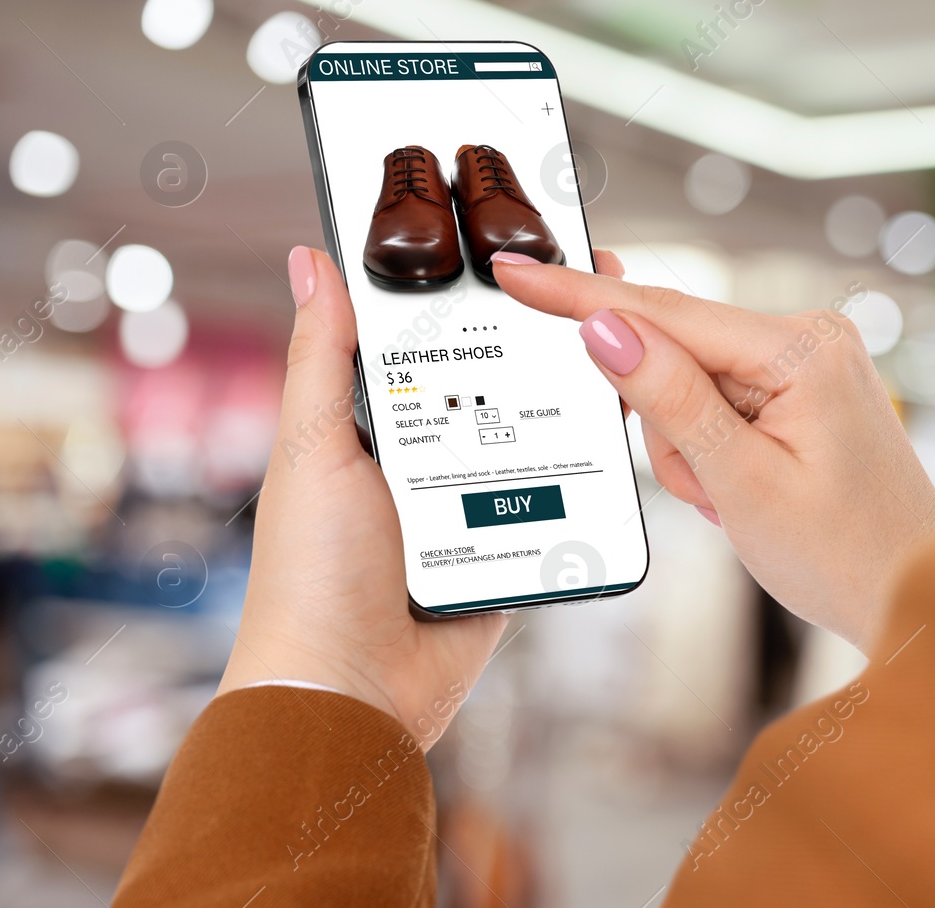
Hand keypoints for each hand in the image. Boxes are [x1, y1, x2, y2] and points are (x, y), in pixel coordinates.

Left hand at [216, 246, 625, 745]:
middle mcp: (425, 456)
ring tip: (625, 343)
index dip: (468, 289)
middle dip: (540, 334)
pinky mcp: (511, 544)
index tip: (514, 240)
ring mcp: (472, 502)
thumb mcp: (312, 448)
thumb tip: (308, 257)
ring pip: (534, 431)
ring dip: (573, 396)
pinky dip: (586, 468)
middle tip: (597, 282)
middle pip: (494, 377)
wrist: (354, 693)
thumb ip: (322, 357)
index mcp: (373, 423)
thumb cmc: (312, 574)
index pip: (428, 337)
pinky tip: (623, 423)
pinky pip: (558, 496)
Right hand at [489, 258, 934, 648]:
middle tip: (709, 492)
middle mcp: (810, 336)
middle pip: (675, 353)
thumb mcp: (740, 482)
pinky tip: (745, 489)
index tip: (517, 272)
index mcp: (801, 348)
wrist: (915, 597)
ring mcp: (809, 360)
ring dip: (691, 450)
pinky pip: (721, 401)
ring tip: (735, 502)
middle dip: (666, 428)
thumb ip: (669, 398)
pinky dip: (713, 448)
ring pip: (690, 385)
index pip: (665, 311)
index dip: (579, 295)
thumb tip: (604, 326)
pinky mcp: (803, 387)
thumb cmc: (844, 554)